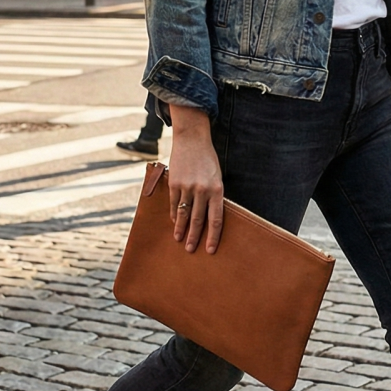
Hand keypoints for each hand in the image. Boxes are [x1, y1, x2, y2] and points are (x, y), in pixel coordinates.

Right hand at [167, 105, 223, 253]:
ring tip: (179, 240)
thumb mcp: (217, 177)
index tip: (210, 250)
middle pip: (198, 220)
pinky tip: (173, 222)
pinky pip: (173, 203)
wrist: (192, 139)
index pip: (216, 219)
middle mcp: (202, 190)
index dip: (213, 236)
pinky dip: (173, 214)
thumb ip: (214, 196)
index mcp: (217, 189)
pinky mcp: (174, 183)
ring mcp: (187, 187)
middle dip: (194, 237)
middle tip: (190, 250)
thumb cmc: (208, 160)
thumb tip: (209, 216)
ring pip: (183, 214)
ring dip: (180, 229)